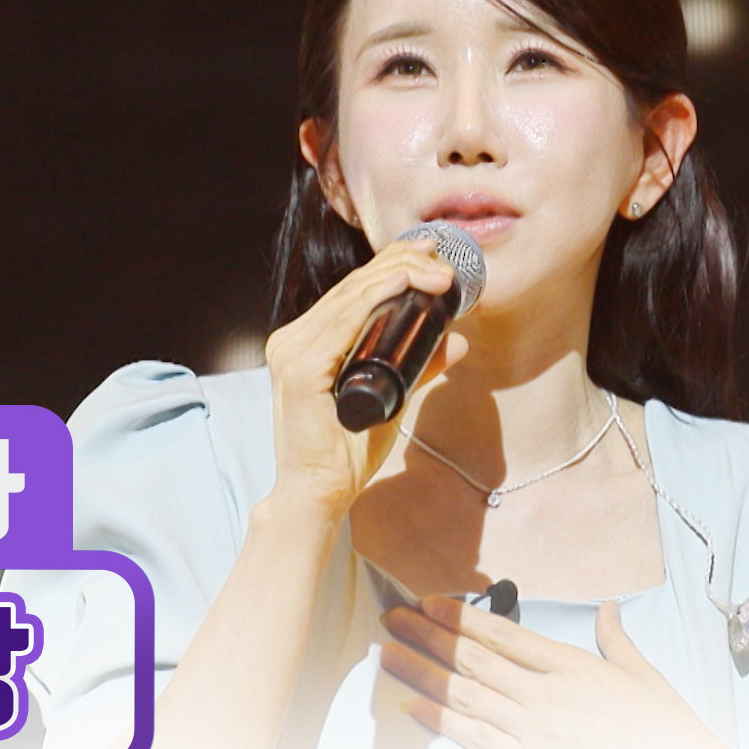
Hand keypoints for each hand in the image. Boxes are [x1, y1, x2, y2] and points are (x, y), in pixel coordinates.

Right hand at [263, 236, 468, 517]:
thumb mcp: (393, 397)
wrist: (319, 495)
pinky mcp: (300, 369)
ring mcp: (291, 352)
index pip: (352, 292)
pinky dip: (375, 296)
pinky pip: (343, 321)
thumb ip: (419, 367)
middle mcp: (293, 340)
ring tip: (438, 271)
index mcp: (306, 342)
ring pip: (351, 297)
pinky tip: (403, 282)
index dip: (391, 265)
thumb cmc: (347, 452)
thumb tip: (456, 341)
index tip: (430, 254)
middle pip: (352, 288)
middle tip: (441, 256)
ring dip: (399, 276)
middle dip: (401, 263)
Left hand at [380, 596, 748, 748]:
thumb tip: (608, 609)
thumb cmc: (668, 731)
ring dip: (422, 672)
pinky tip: (412, 705)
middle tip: (393, 619)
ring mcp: (534, 730)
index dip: (460, 617)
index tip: (429, 602)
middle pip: (473, 659)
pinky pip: (475, 739)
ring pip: (465, 694)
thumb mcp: (644, 673)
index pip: (502, 633)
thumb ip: (616, 639)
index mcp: (570, 664)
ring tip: (388, 654)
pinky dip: (441, 721)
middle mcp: (544, 692)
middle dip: (428, 637)